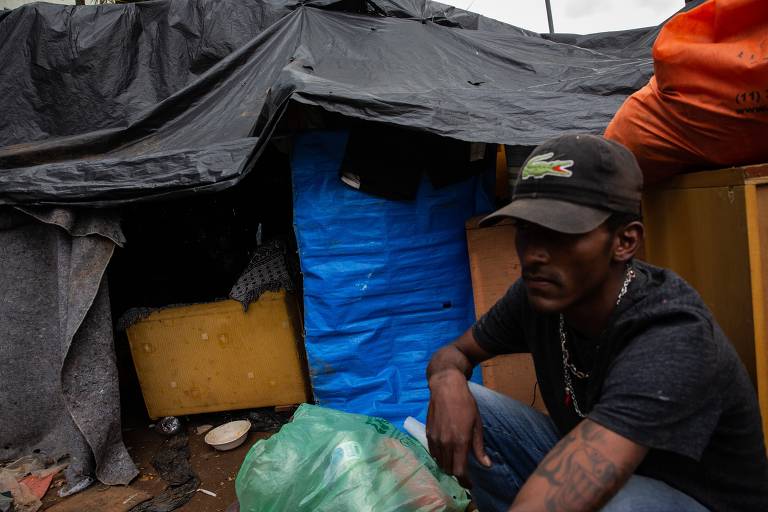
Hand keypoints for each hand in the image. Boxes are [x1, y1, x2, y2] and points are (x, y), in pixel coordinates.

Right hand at [426, 370, 491, 487]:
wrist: (446, 387)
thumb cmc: (466, 404)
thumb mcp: (477, 425)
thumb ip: (479, 447)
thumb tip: (486, 465)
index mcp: (459, 442)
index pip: (459, 471)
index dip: (465, 481)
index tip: (470, 484)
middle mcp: (445, 443)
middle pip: (448, 469)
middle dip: (457, 474)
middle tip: (464, 471)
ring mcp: (434, 439)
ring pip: (439, 462)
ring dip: (447, 466)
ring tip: (455, 462)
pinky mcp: (427, 433)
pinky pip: (433, 453)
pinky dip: (439, 457)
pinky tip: (446, 452)